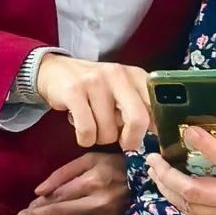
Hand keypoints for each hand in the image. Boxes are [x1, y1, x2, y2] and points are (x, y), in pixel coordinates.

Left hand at [16, 151, 127, 214]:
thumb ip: (64, 173)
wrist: (148, 184)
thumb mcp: (91, 159)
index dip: (39, 204)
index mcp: (93, 180)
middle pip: (60, 213)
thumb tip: (39, 191)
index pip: (58, 196)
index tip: (25, 209)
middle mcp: (98, 201)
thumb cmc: (117, 166)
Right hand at [36, 54, 151, 149]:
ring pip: (108, 131)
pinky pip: (87, 130)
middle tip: (125, 144)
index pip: (157, 105)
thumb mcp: (122, 91)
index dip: (157, 130)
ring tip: (94, 126)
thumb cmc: (95, 88)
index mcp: (135, 75)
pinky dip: (85, 139)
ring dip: (101, 139)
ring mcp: (95, 81)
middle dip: (132, 140)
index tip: (152, 142)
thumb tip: (159, 135)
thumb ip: (141, 107)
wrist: (56, 70)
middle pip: (138, 119)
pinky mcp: (74, 91)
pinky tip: (83, 131)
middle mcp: (118, 74)